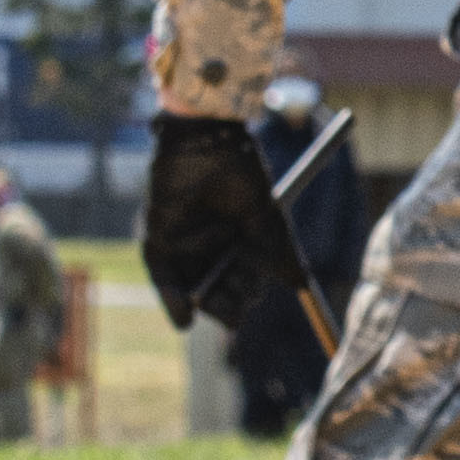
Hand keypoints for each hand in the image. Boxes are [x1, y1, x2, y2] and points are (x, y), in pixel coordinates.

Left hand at [142, 113, 306, 331]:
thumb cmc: (241, 173)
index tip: (252, 293)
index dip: (248, 293)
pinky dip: (172, 299)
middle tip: (233, 309)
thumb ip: (280, 253)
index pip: (243, 282)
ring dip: (202, 305)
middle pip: (218, 290)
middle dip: (227, 304)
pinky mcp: (159, 238)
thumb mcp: (268, 218)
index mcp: (238, 243)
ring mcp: (184, 246)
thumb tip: (300, 285)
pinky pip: (164, 276)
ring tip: (210, 308)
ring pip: (192, 287)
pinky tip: (185, 319)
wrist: (208, 140)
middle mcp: (211, 248)